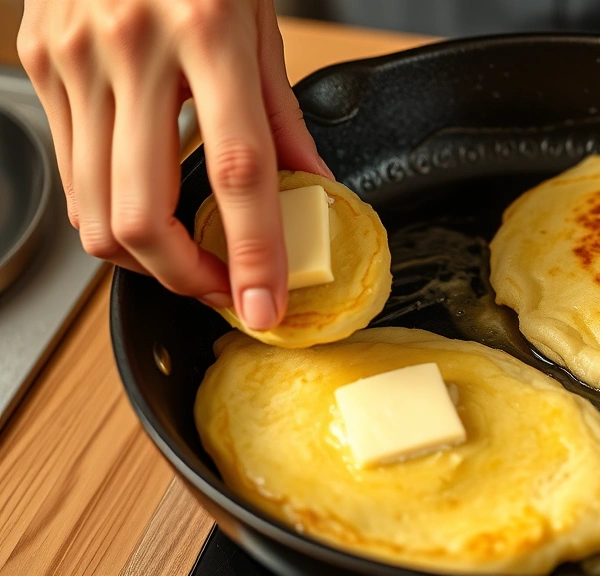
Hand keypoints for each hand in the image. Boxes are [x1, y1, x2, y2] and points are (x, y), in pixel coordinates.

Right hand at [17, 0, 332, 329]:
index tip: (265, 304)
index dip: (253, 253)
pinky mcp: (40, 64)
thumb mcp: (259, 20)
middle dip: (183, 277)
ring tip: (187, 257)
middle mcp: (132, 47)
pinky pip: (72, 168)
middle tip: (222, 288)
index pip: (236, 170)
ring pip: (92, 208)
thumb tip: (312, 187)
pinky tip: (146, 199)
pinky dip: (110, 205)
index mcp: (208, 31)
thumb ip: (284, 114)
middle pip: (140, 214)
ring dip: (143, 256)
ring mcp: (74, 58)